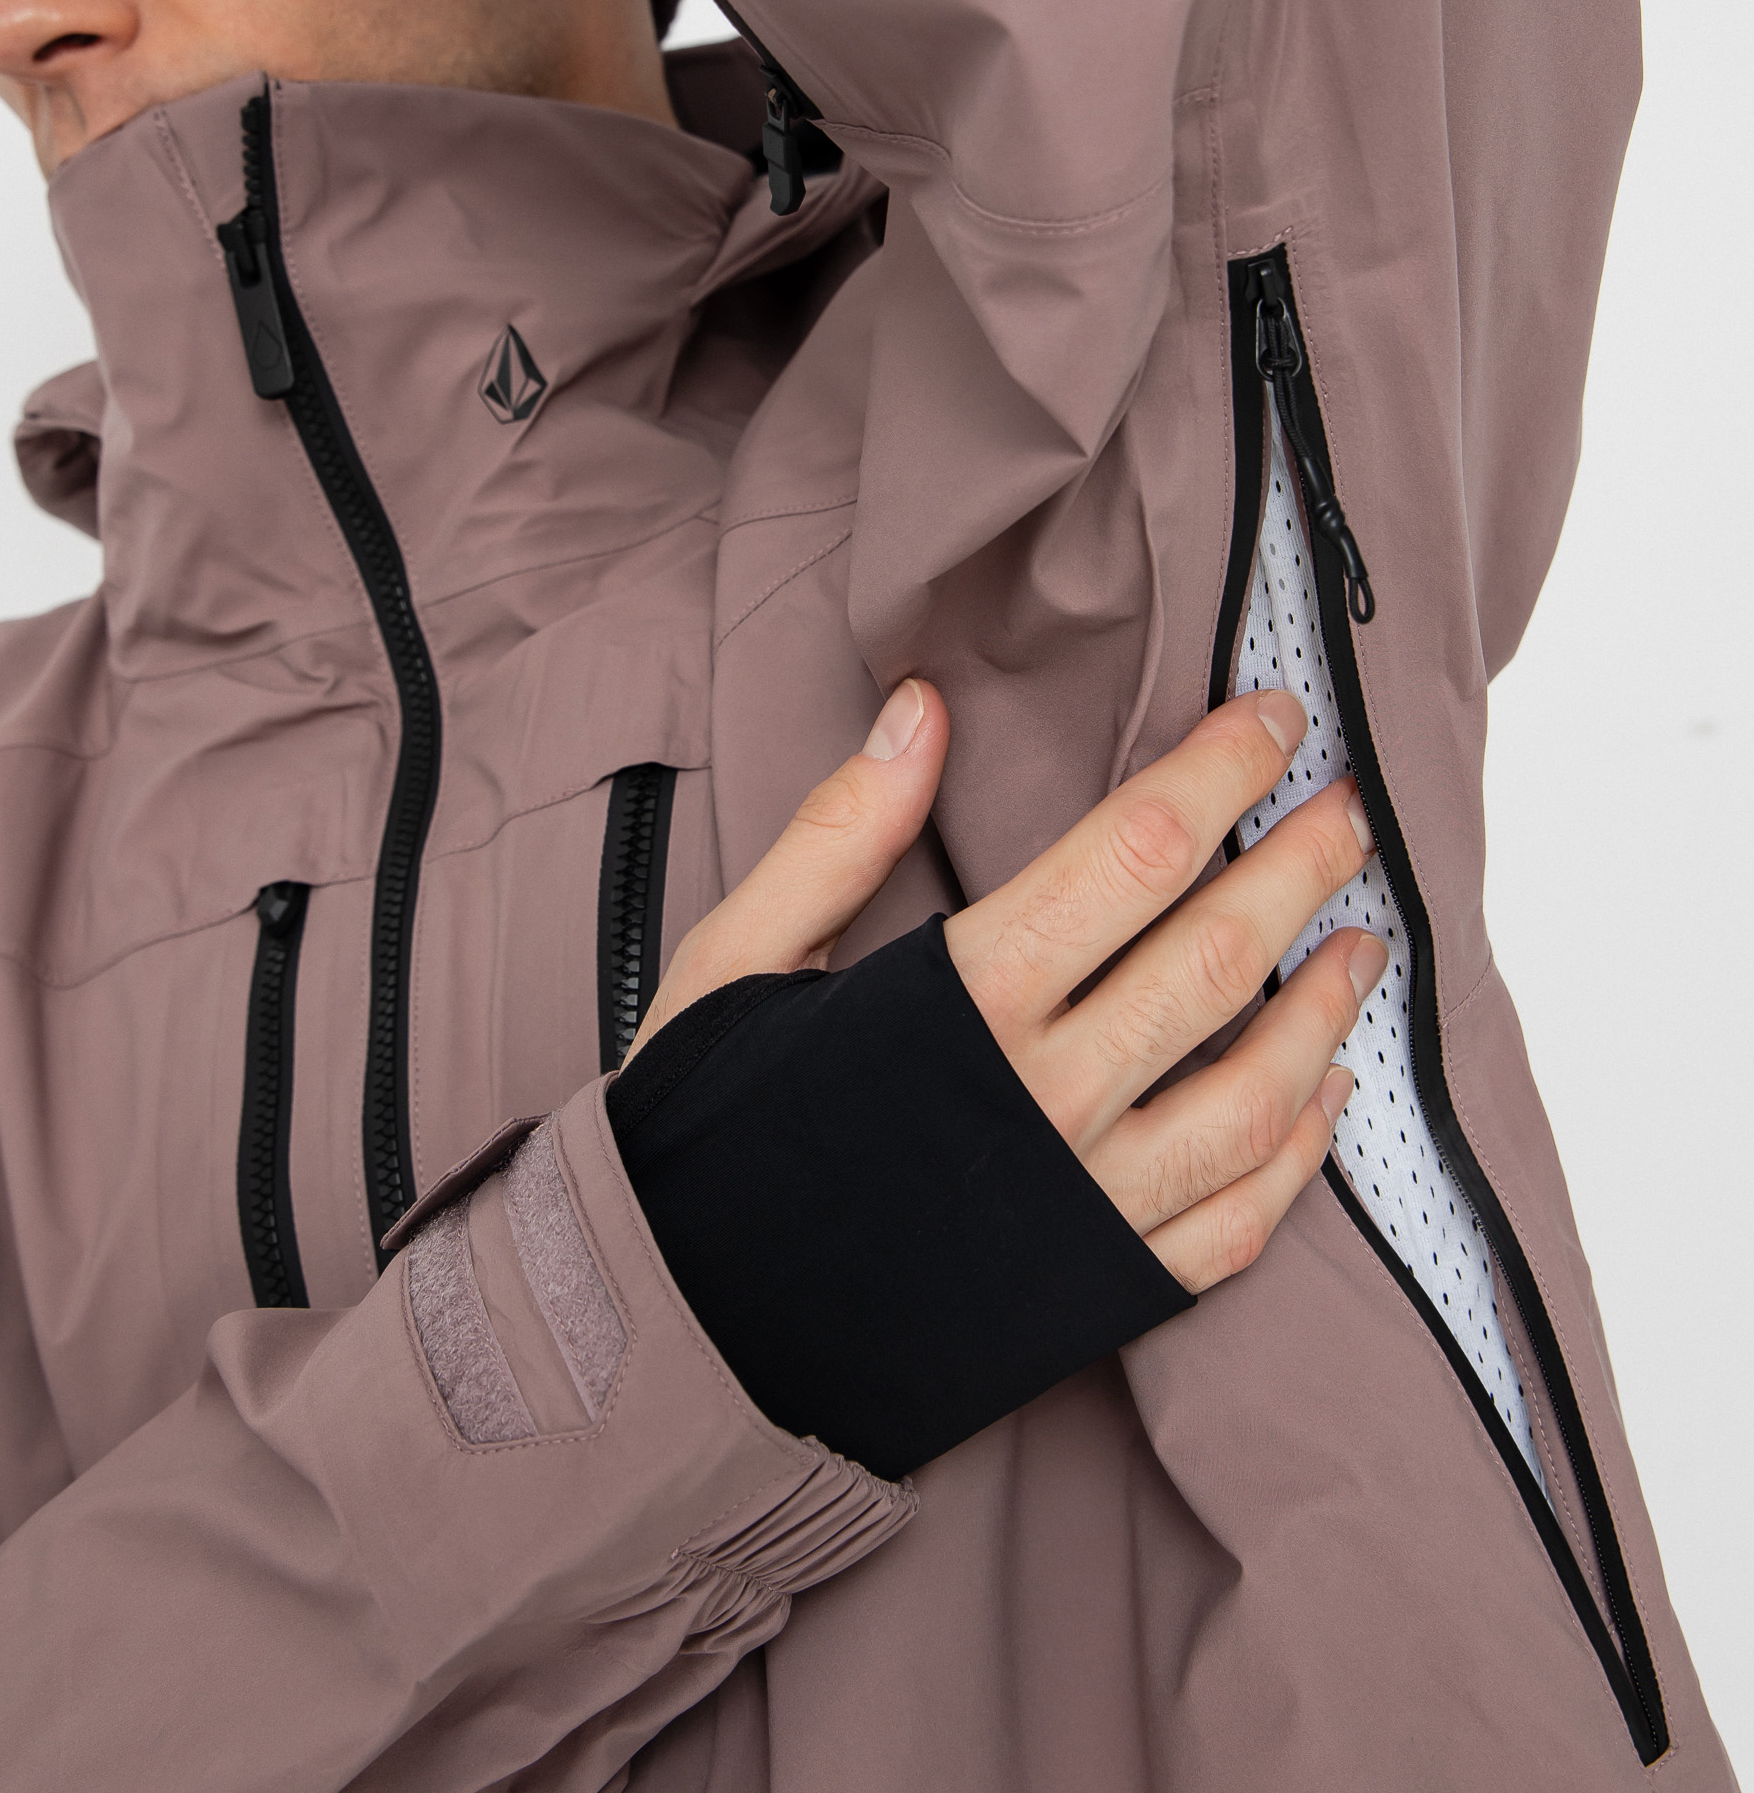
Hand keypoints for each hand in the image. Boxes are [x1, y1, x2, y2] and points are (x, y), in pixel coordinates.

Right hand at [627, 681, 1384, 1292]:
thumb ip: (839, 831)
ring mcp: (1084, 1205)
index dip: (1220, 772)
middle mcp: (1044, 1100)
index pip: (1135, 853)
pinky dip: (1301, 1156)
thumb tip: (921, 707)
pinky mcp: (1099, 1292)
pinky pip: (1238, 1225)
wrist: (683, 1342)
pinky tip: (1325, 1096)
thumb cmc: (698, 1138)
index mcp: (962, 1001)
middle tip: (1350, 811)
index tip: (1273, 717)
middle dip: (1301, 868)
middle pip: (1220, 958)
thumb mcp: (738, 961)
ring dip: (1328, 1010)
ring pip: (1257, 1095)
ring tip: (1366, 942)